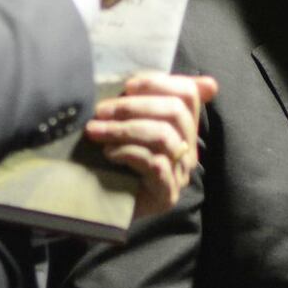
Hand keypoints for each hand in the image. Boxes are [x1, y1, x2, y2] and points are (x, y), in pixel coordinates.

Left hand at [85, 72, 219, 217]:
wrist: (105, 208)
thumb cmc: (117, 161)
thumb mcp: (130, 126)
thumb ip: (145, 100)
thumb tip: (190, 80)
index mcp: (184, 128)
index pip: (188, 94)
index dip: (159, 83)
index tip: (127, 86)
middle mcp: (188, 149)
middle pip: (175, 113)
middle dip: (134, 107)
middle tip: (101, 111)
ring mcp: (180, 173)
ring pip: (163, 137)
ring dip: (124, 129)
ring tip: (96, 131)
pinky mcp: (166, 195)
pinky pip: (155, 164)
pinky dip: (128, 153)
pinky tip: (108, 154)